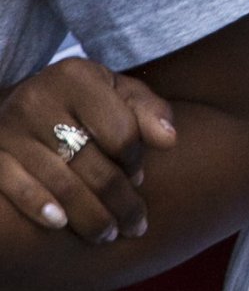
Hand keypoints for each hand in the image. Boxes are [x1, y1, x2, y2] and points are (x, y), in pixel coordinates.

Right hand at [0, 58, 176, 243]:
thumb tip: (169, 140)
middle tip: (135, 226)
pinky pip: (15, 187)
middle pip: (91, 163)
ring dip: (88, 216)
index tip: (141, 180)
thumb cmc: (85, 101)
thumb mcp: (119, 93)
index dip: (136, 161)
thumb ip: (149, 111)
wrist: (25, 101)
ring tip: (108, 235)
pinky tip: (61, 225)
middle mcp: (37, 100)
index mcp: (77, 77)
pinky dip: (39, 208)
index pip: (119, 131)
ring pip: (58, 182)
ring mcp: (10, 129)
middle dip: (119, 201)